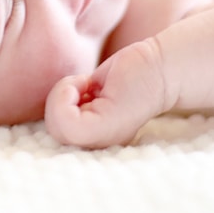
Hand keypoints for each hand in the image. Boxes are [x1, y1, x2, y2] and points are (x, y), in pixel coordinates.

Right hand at [45, 39, 168, 148]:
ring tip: (87, 84)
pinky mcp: (107, 126)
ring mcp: (103, 139)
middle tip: (85, 86)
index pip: (57, 134)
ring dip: (63, 94)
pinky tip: (88, 83)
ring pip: (56, 126)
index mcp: (96, 141)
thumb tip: (54, 109)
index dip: (60, 107)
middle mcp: (100, 146)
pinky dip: (65, 93)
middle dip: (59, 101)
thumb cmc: (127, 74)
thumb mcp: (90, 92)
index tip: (82, 93)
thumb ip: (74, 105)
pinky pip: (65, 120)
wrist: (160, 65)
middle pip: (53, 132)